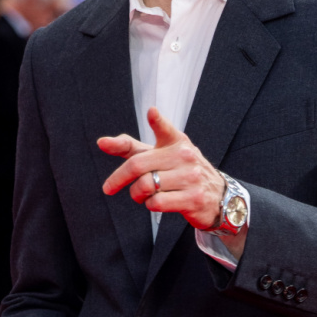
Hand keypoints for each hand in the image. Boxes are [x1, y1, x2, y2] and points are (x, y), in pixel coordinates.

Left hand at [98, 108, 226, 231]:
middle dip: (118, 179)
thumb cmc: (178, 171)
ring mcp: (190, 177)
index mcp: (176, 141)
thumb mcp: (158, 155)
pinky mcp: (193, 198)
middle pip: (138, 165)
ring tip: (142, 194)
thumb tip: (101, 142)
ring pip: (145, 186)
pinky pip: (157, 203)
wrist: (215, 195)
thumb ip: (130, 147)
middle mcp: (184, 156)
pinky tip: (156, 202)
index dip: (157, 120)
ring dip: (136, 194)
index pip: (164, 128)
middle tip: (109, 187)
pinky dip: (150, 205)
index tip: (151, 112)